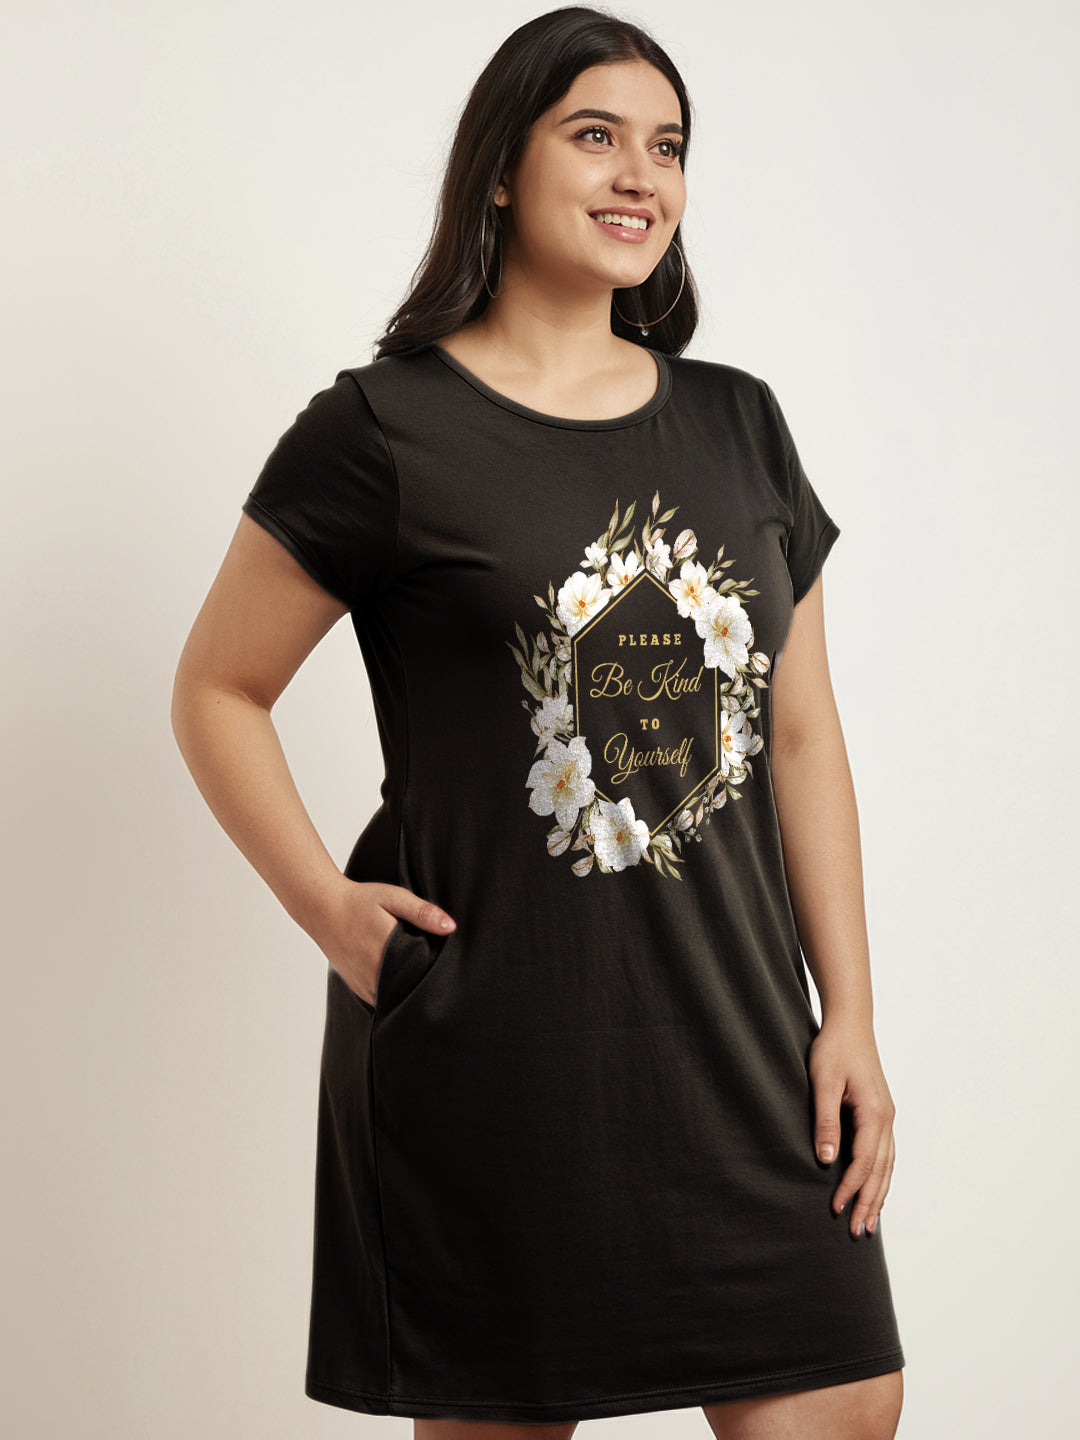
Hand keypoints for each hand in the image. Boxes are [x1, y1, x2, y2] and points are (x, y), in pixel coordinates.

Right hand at [310, 879, 455, 1008]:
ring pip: (397, 998)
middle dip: (424, 982)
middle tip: (437, 969)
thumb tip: (451, 927)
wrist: (322, 909)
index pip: (423, 975)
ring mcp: (365, 986)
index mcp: (387, 953)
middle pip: (411, 989)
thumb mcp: (393, 898)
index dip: (436, 972)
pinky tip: (401, 977)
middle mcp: (375, 976)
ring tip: (419, 972)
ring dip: (408, 989)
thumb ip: (422, 913)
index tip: (446, 965)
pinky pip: (383, 999)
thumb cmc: (359, 901)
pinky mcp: (359, 989)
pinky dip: (394, 992)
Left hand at [808, 1016, 895, 1238]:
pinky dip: (881, 1177)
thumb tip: (826, 1160)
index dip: (850, 1188)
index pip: (863, 1162)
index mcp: (874, 1113)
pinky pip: (885, 1154)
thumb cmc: (833, 1049)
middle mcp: (886, 1119)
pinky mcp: (881, 1114)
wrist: (850, 1024)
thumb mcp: (823, 1082)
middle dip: (870, 1202)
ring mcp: (887, 1117)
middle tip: (859, 1233)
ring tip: (870, 1223)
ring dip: (878, 1195)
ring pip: (887, 1166)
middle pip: (881, 1171)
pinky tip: (875, 1190)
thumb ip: (825, 1121)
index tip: (836, 1210)